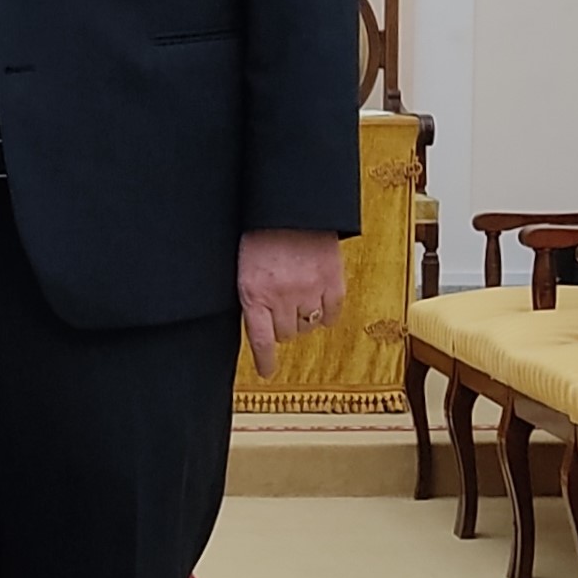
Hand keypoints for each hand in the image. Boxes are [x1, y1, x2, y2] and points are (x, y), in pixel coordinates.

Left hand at [237, 229, 344, 379]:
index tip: (267, 371)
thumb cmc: (262, 233)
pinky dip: (326, 311)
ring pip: (308, 326)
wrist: (292, 206)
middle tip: (281, 304)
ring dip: (303, 317)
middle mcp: (282, 297)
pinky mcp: (333, 282)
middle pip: (286, 334)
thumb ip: (251, 296)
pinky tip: (319, 298)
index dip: (265, 361)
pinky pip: (332, 314)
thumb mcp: (244, 267)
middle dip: (282, 324)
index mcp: (254, 293)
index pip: (261, 341)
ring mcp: (310, 291)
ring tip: (298, 294)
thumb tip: (258, 325)